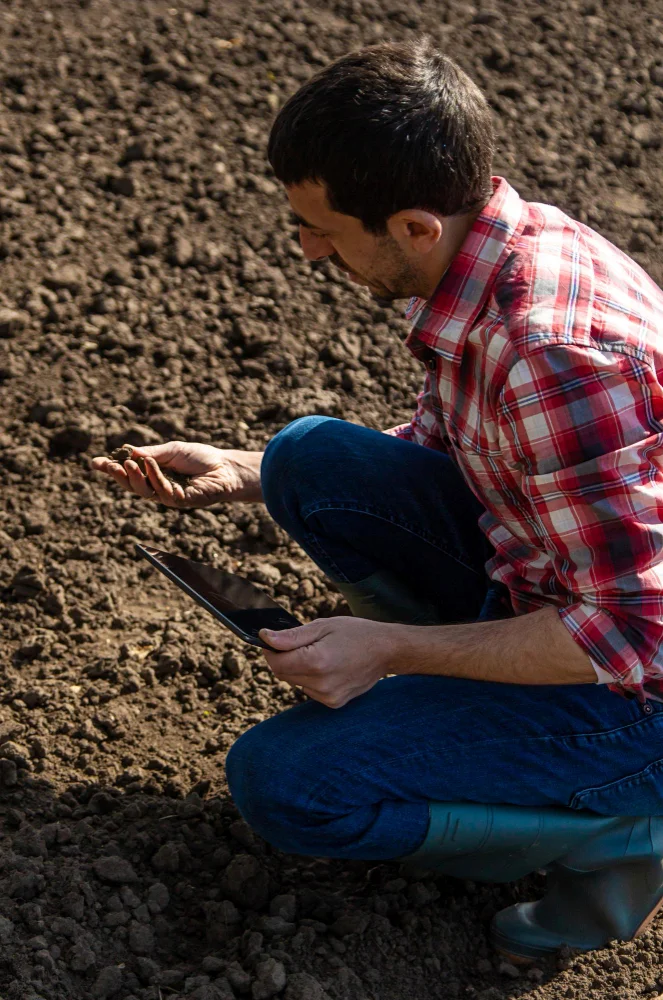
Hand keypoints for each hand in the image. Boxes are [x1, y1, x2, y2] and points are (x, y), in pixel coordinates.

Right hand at [91, 441, 263, 507]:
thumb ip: (151, 454)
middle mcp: (159, 488)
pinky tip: (154, 467)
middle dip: (121, 476)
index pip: (129, 474)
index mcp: (155, 475)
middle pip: (133, 487)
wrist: (225, 467)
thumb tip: (129, 453)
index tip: (96, 463)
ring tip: (132, 464)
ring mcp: (170, 497)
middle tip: (115, 465)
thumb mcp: (172, 450)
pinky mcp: (182, 503)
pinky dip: (158, 480)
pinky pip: (165, 494)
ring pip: (146, 492)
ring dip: (138, 477)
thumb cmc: (201, 458)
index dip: (112, 470)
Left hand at [259, 616, 397, 708]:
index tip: (272, 639)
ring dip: (298, 669)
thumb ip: (292, 636)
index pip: (276, 662)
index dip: (270, 649)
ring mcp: (328, 696)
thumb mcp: (323, 626)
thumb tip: (265, 638)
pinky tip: (328, 667)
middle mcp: (321, 683)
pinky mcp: (334, 702)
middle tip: (300, 643)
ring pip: (295, 682)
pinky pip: (309, 690)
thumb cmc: (356, 633)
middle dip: (284, 658)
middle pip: (283, 674)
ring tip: (319, 654)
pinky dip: (311, 679)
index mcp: (317, 661)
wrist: (386, 650)